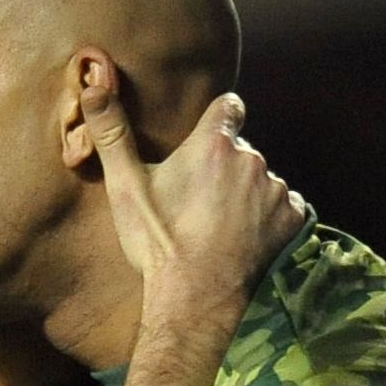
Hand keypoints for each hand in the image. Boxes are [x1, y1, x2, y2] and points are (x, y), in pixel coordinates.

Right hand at [83, 83, 305, 304]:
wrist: (195, 299)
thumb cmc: (159, 243)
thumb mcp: (126, 188)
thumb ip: (112, 133)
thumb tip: (93, 86)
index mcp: (213, 144)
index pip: (228, 106)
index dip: (218, 118)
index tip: (207, 137)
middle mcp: (251, 159)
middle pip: (240, 150)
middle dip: (224, 167)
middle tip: (198, 200)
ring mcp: (276, 190)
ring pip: (261, 180)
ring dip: (246, 193)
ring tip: (220, 225)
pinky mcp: (292, 219)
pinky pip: (285, 206)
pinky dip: (269, 217)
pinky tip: (245, 237)